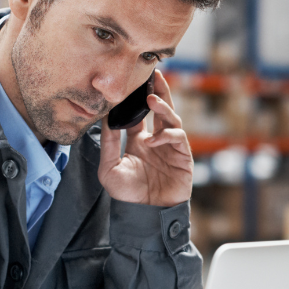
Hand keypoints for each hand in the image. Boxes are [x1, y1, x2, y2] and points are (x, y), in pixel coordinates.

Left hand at [98, 71, 192, 206]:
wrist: (146, 214)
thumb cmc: (128, 195)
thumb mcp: (109, 168)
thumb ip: (108, 143)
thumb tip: (106, 117)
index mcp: (139, 141)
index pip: (140, 114)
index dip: (137, 99)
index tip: (131, 83)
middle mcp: (156, 141)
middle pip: (161, 109)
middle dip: (158, 91)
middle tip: (154, 74)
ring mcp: (171, 148)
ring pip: (172, 118)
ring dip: (163, 107)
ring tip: (151, 100)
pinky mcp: (183, 156)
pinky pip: (178, 138)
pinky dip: (166, 135)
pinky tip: (152, 141)